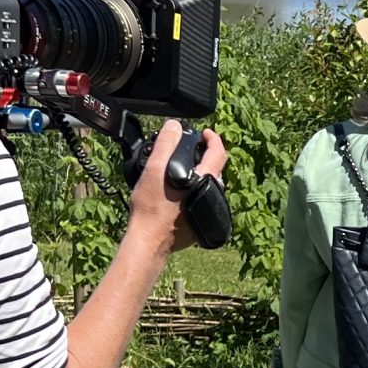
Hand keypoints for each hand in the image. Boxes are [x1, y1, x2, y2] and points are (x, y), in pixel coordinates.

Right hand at [127, 120, 228, 252]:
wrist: (149, 241)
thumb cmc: (151, 208)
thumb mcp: (154, 170)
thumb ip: (165, 145)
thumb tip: (174, 126)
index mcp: (206, 180)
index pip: (218, 152)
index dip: (213, 138)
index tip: (204, 134)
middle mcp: (213, 195)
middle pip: (215, 169)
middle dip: (205, 156)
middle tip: (190, 151)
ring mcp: (209, 210)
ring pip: (210, 185)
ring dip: (200, 175)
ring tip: (183, 170)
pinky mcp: (202, 223)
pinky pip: (203, 200)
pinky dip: (195, 191)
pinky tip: (180, 193)